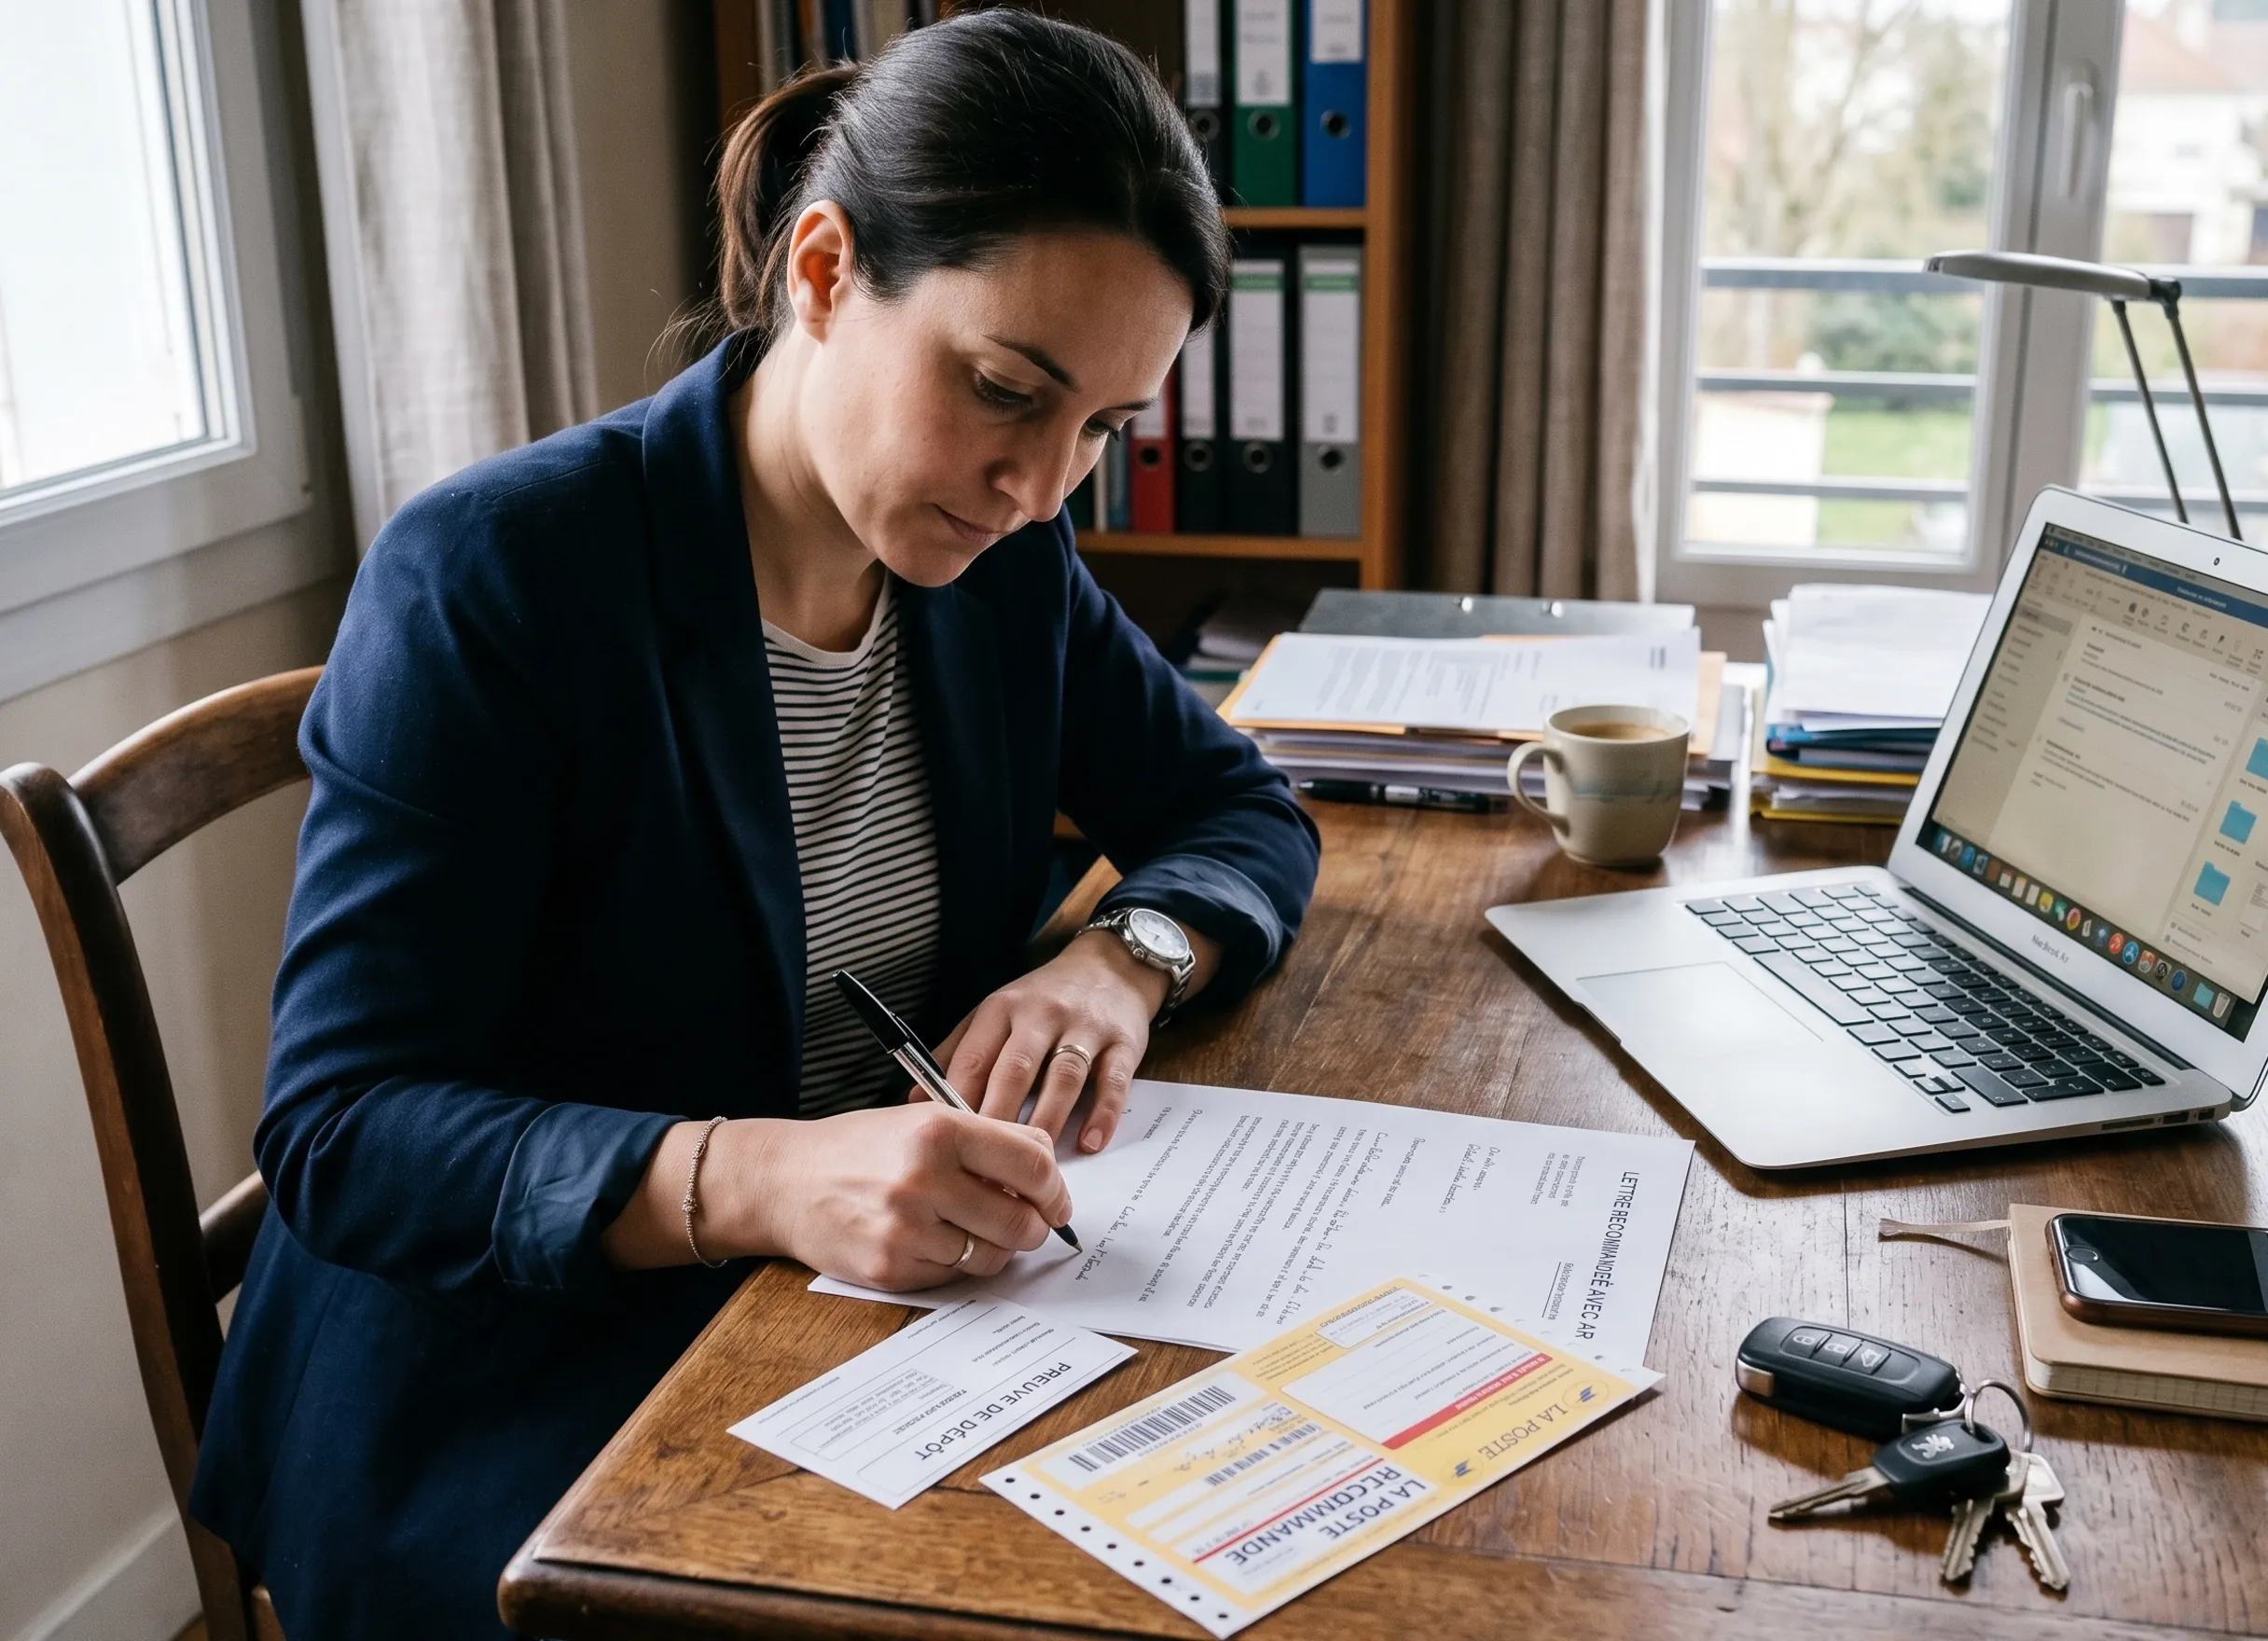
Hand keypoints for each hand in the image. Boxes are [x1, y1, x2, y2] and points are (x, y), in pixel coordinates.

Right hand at [715, 1103, 1071, 1290]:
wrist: (785, 1181)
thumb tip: (1048, 1171)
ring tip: (973, 1229)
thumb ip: (987, 1140)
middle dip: (1034, 1226)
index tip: (1056, 1200)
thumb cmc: (860, 1148)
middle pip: (1021, 1220)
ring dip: (995, 1248)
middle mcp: (924, 1178)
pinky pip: (954, 1276)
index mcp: (940, 1129)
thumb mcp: (922, 1119)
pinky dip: (955, 1263)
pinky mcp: (891, 1268)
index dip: (1056, 1188)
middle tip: (1027, 1222)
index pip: (1033, 1164)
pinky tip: (933, 1241)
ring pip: (992, 1256)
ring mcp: (906, 1228)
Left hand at [934, 929, 1162, 1153]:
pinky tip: (1090, 1143)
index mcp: (1001, 1010)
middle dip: (998, 1118)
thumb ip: (957, 1053)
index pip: (974, 1058)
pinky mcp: (1123, 1042)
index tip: (949, 1145)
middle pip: (1015, 1070)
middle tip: (986, 1166)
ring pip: (1063, 1077)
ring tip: (1034, 1161)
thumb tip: (914, 1100)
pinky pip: (1113, 1081)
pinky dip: (1102, 1113)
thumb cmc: (1042, 1001)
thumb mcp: (994, 1014)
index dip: (958, 1103)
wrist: (1110, 967)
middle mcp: (1041, 1015)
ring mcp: (1084, 1028)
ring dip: (1047, 1120)